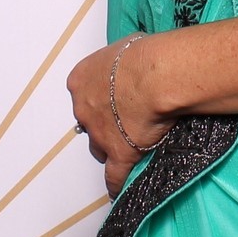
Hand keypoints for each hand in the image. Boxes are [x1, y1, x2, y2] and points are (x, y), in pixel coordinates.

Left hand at [65, 32, 173, 198]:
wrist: (155, 76)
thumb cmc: (144, 56)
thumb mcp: (125, 47)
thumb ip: (120, 61)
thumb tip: (131, 61)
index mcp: (81, 79)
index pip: (84, 94)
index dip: (100, 99)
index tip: (112, 99)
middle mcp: (83, 108)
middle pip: (89, 123)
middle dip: (103, 124)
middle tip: (123, 120)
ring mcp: (99, 134)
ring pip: (99, 148)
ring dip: (111, 148)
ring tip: (129, 146)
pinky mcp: (118, 155)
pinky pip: (114, 176)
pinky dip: (116, 183)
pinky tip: (119, 189)